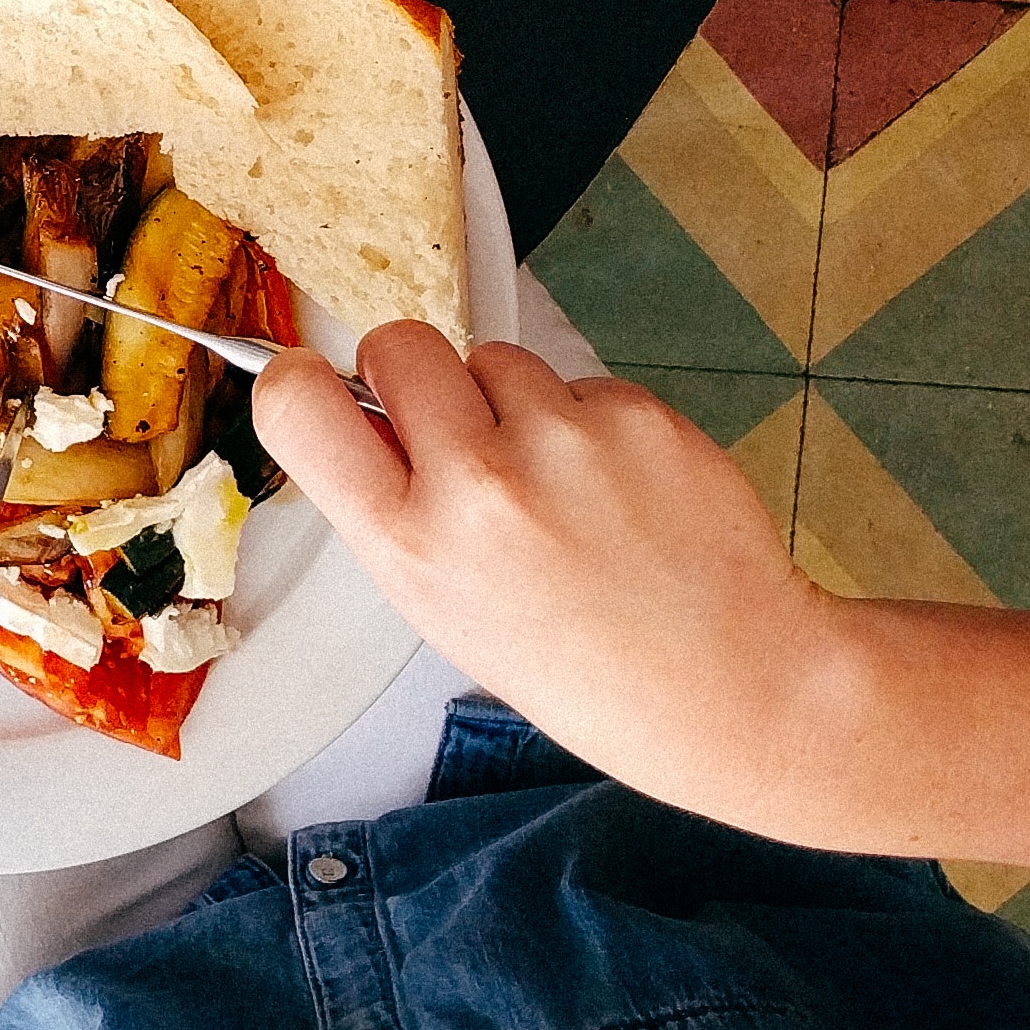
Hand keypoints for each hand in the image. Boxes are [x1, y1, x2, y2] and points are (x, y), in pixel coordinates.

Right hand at [256, 328, 845, 825]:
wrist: (733, 685)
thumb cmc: (586, 667)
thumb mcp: (447, 612)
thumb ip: (398, 511)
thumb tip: (363, 414)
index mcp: (412, 547)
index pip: (299, 407)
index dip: (297, 379)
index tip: (316, 382)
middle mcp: (479, 485)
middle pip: (398, 345)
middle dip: (415, 374)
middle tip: (456, 430)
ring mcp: (563, 441)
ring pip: (496, 359)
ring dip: (514, 402)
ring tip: (561, 487)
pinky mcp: (636, 414)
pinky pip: (578, 382)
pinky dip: (589, 422)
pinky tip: (620, 491)